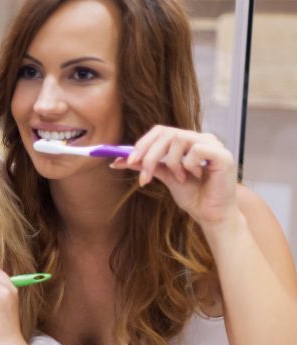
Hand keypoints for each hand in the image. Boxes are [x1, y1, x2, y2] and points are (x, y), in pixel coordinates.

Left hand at [111, 126, 237, 228]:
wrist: (210, 214)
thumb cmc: (193, 195)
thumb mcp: (165, 177)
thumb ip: (147, 165)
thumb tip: (120, 160)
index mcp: (188, 141)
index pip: (160, 131)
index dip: (142, 143)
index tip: (127, 161)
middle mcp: (201, 138)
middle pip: (167, 133)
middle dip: (150, 155)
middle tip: (144, 176)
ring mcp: (213, 145)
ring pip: (179, 139)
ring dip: (172, 162)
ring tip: (179, 178)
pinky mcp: (223, 155)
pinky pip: (197, 150)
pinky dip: (189, 165)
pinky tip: (196, 176)